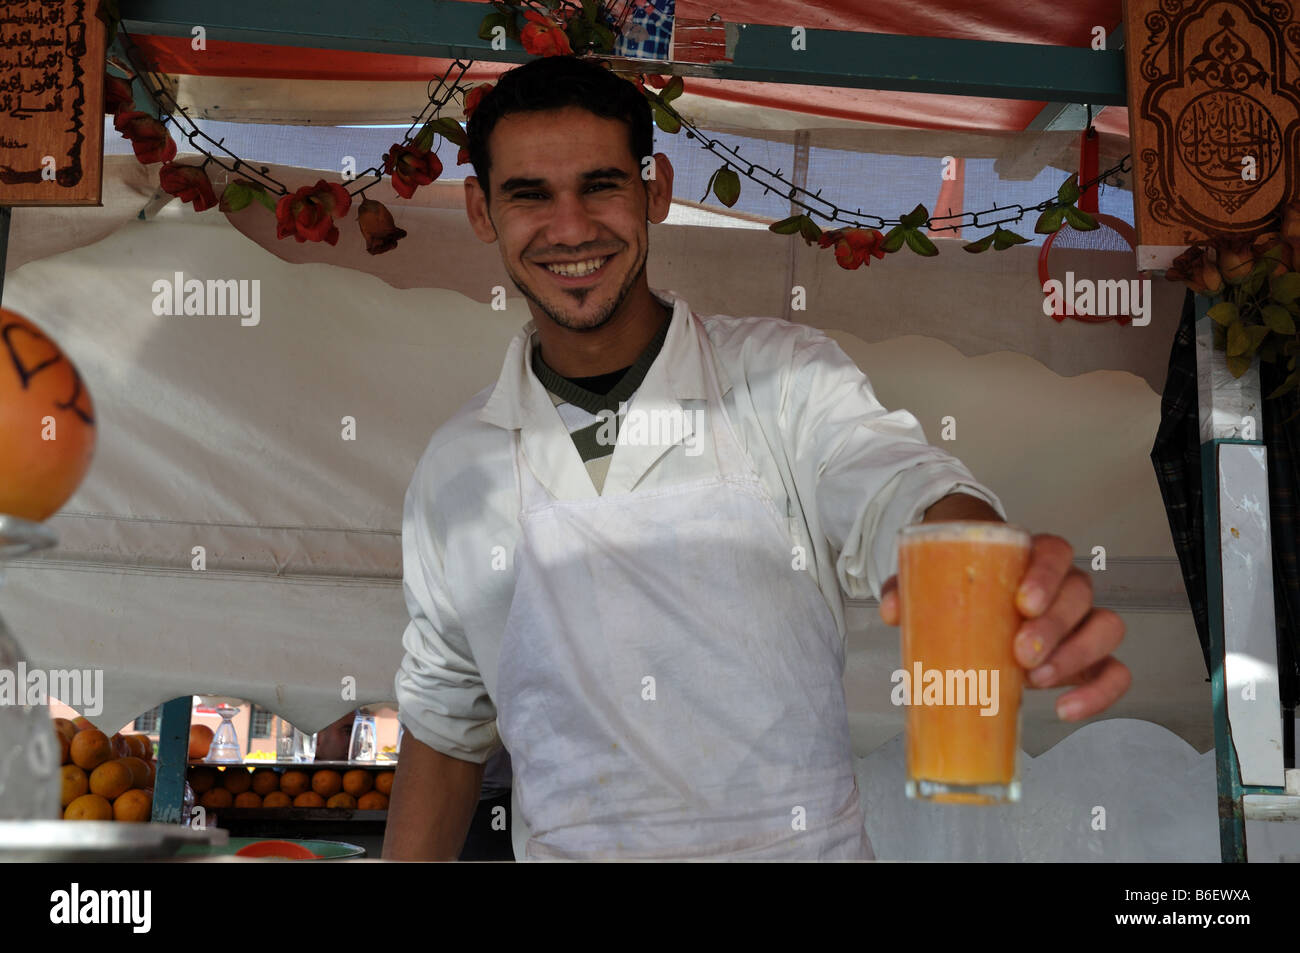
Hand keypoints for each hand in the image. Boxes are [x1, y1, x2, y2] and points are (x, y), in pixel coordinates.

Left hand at [878, 533, 1130, 720]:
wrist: (974, 598)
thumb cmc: (962, 584)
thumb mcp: (932, 578)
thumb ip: (908, 587)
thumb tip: (891, 609)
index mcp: (1030, 556)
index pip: (1055, 551)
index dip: (1046, 574)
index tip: (1022, 601)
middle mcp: (1063, 587)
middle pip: (1080, 593)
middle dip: (1054, 625)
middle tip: (1021, 653)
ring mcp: (1079, 622)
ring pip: (1105, 628)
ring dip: (1076, 656)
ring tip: (1036, 680)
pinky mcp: (1086, 659)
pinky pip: (1112, 672)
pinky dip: (1099, 692)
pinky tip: (1066, 709)